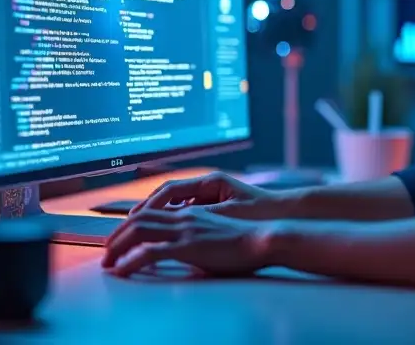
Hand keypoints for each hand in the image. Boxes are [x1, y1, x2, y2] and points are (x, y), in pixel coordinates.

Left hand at [101, 207, 270, 277]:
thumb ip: (195, 238)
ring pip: (139, 230)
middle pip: (139, 219)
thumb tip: (182, 251)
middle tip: (106, 252)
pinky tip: (123, 270)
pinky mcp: (188, 246)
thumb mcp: (214, 235)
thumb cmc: (245, 241)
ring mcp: (184, 229)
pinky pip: (150, 252)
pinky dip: (131, 261)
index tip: (119, 239)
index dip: (130, 224)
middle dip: (117, 235)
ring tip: (108, 262)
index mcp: (190, 213)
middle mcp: (183, 216)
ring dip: (118, 246)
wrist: (262, 239)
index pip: (151, 213)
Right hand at [127, 171, 286, 219]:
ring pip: (176, 201)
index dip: (150, 204)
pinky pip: (187, 209)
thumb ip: (200, 217)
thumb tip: (175, 220)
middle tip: (128, 224)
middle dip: (147, 208)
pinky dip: (173, 218)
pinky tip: (164, 232)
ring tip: (139, 229)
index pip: (170, 190)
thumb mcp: (227, 216)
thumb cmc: (260, 214)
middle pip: (168, 193)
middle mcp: (209, 184)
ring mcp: (211, 193)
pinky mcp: (215, 204)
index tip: (134, 218)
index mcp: (210, 182)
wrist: (285, 214)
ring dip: (158, 214)